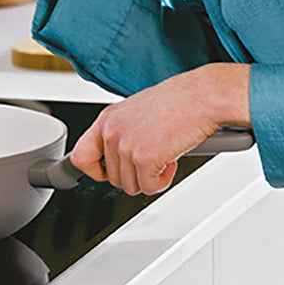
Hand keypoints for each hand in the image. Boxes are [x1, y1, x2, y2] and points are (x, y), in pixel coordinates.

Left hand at [70, 65, 251, 196]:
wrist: (203, 96)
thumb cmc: (180, 100)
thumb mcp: (138, 112)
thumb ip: (123, 133)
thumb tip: (121, 159)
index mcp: (107, 119)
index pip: (80, 157)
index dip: (95, 170)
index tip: (107, 172)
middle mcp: (112, 132)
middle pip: (112, 178)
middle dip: (135, 174)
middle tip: (154, 158)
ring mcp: (126, 146)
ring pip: (130, 186)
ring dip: (150, 178)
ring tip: (165, 155)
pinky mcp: (144, 159)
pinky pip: (149, 188)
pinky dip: (162, 181)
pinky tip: (171, 161)